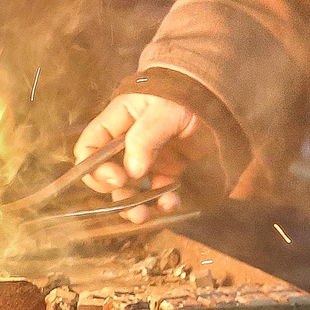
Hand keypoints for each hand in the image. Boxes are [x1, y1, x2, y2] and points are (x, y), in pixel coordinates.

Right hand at [76, 92, 215, 223]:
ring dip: (135, 205)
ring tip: (143, 216)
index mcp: (119, 121)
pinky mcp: (170, 168)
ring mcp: (149, 157)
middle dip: (116, 193)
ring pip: (132, 188)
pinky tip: (171, 203)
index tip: (116, 178)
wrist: (219, 94)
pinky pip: (159, 191)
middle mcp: (129, 141)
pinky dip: (162, 201)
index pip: (90, 146)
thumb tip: (132, 171)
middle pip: (108, 174)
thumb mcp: (164, 109)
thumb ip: (145, 137)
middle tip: (129, 204)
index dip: (94, 167)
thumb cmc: (186, 94)